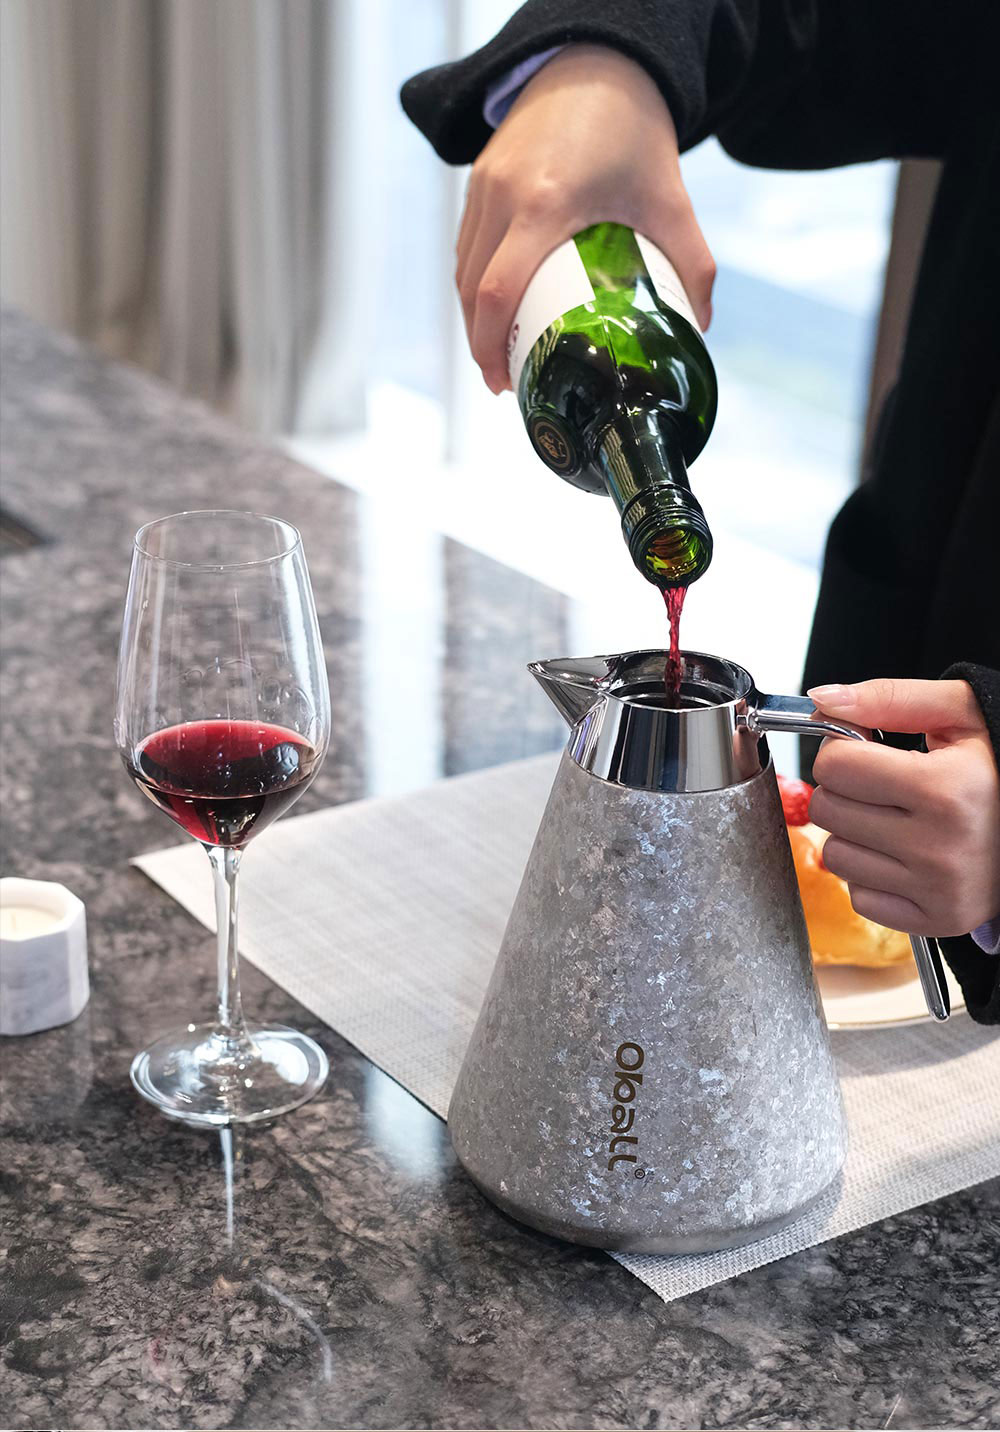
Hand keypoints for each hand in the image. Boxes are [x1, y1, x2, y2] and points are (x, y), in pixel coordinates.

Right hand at [457, 44, 715, 393]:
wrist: (597, 61)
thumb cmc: (633, 130)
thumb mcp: (670, 199)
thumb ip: (691, 264)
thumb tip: (697, 328)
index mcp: (543, 204)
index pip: (496, 291)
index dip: (490, 345)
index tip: (503, 381)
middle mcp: (502, 195)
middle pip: (470, 290)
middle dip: (480, 343)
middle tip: (503, 379)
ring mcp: (483, 185)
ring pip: (461, 269)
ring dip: (473, 316)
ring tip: (498, 350)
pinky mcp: (478, 178)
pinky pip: (465, 245)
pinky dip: (473, 282)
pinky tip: (493, 306)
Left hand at [806, 678, 999, 937]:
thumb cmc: (999, 767)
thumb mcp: (960, 714)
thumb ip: (887, 698)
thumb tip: (821, 700)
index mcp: (946, 788)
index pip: (834, 766)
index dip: (843, 752)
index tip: (868, 752)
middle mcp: (941, 845)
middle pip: (826, 810)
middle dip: (845, 791)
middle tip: (884, 787)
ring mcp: (938, 889)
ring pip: (835, 855)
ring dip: (855, 834)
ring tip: (898, 821)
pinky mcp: (937, 920)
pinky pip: (858, 896)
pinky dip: (872, 875)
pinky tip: (906, 857)